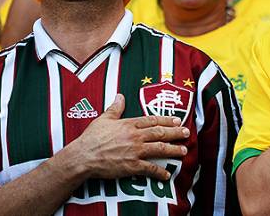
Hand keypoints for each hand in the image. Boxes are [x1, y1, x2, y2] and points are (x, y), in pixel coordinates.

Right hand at [64, 95, 188, 180]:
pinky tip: (167, 174)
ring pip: (159, 149)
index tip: (177, 120)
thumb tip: (120, 96)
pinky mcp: (131, 166)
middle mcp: (135, 136)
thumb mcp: (103, 119)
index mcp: (129, 124)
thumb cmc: (91, 138)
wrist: (82, 157)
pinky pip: (149, 168)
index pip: (152, 120)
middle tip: (186, 133)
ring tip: (183, 150)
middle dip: (175, 133)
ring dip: (173, 150)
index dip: (166, 120)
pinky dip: (159, 172)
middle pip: (160, 133)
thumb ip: (114, 108)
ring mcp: (134, 151)